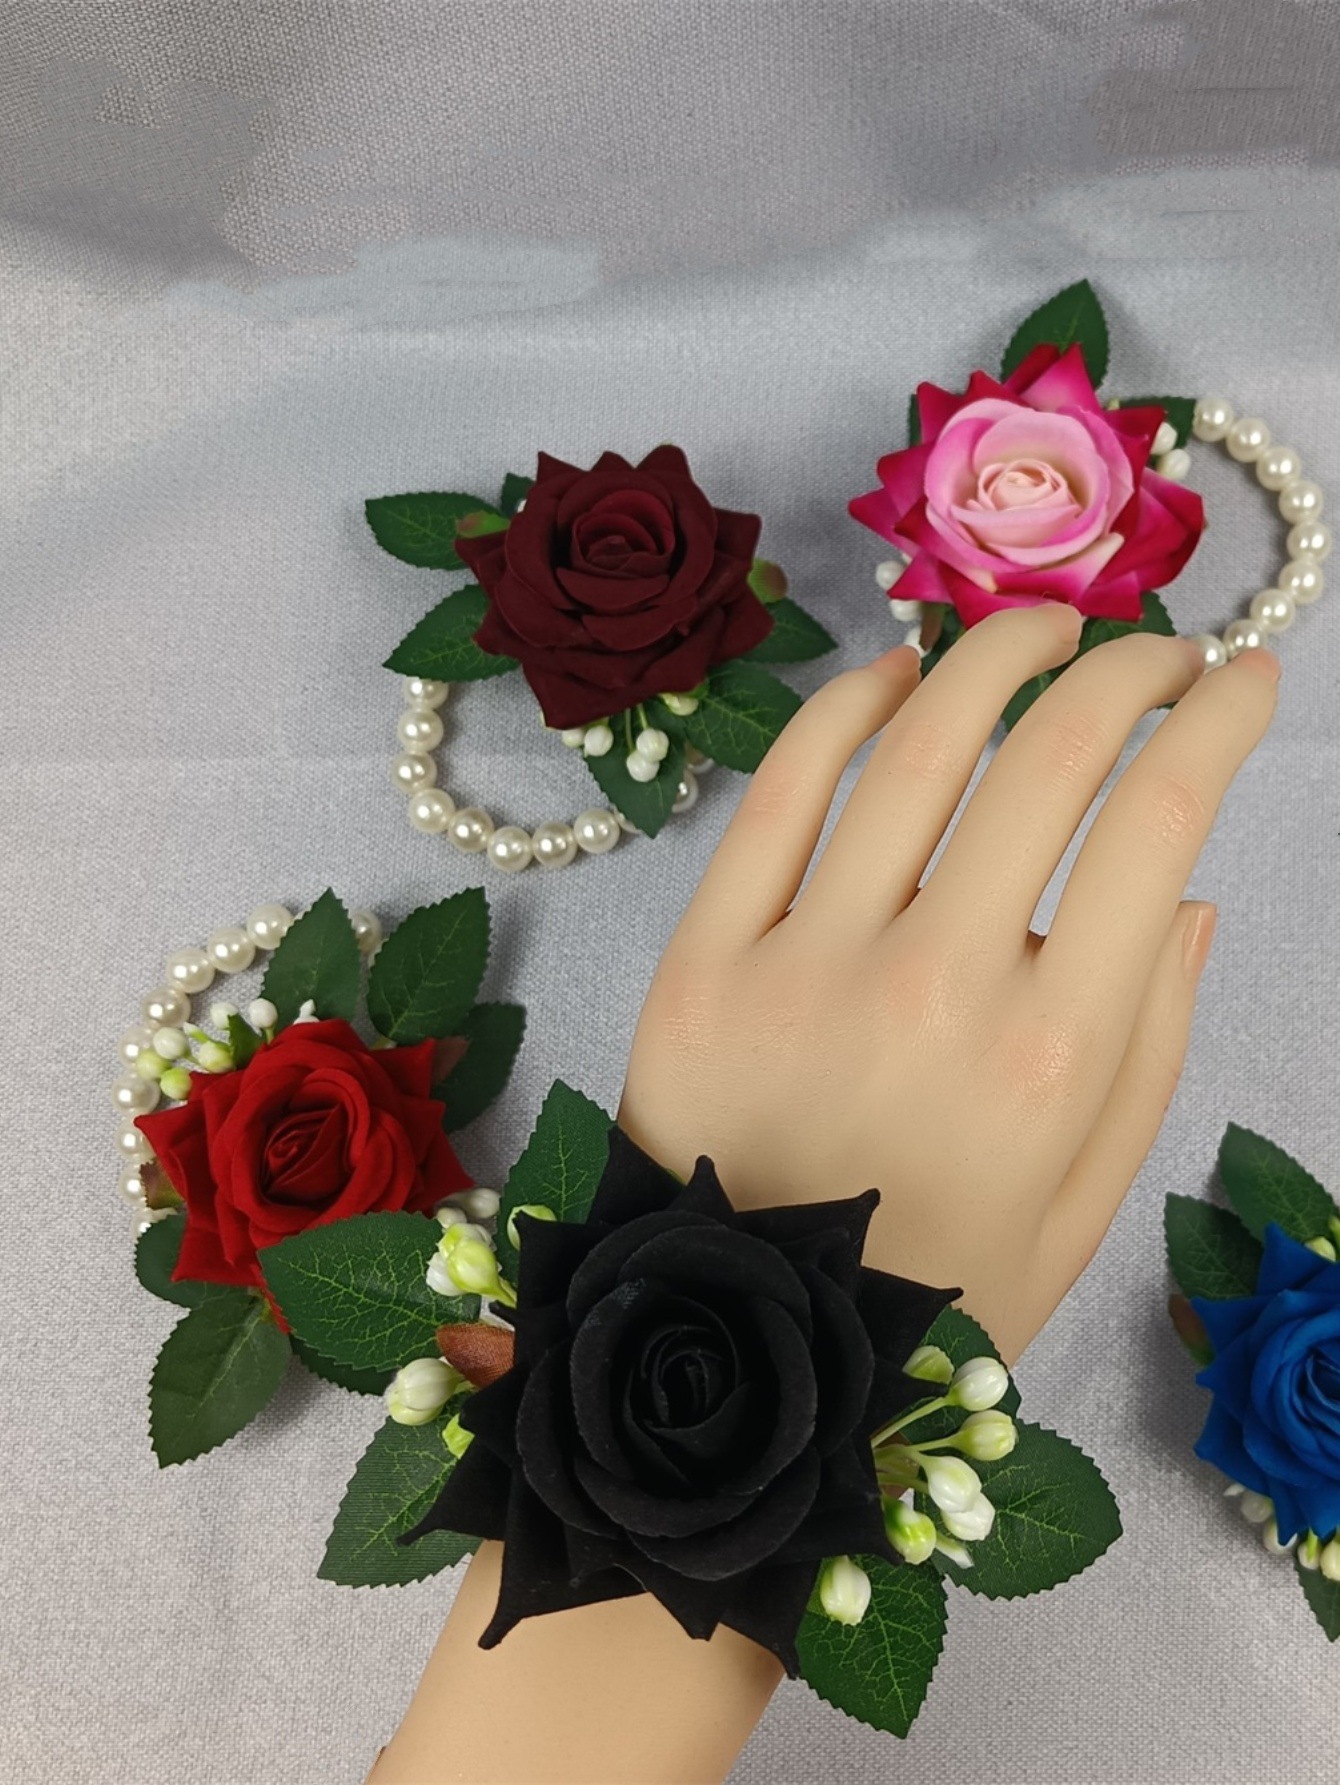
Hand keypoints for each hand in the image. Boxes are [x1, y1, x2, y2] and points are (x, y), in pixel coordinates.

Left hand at [619, 605, 1278, 1362]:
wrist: (745, 1350)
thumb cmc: (935, 1285)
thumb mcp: (1083, 1203)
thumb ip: (1150, 1045)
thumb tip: (1191, 895)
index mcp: (1052, 1057)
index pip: (1159, 827)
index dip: (1217, 725)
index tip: (1244, 681)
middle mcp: (937, 989)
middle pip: (1050, 761)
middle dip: (1126, 674)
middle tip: (1153, 654)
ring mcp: (808, 963)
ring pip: (918, 748)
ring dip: (997, 657)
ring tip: (1044, 631)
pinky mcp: (705, 958)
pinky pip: (781, 793)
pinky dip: (847, 709)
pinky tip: (898, 674)